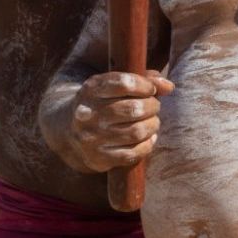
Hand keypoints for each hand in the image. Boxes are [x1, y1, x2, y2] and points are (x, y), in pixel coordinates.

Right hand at [47, 71, 171, 172]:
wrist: (68, 131)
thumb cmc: (103, 102)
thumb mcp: (115, 85)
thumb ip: (145, 79)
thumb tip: (169, 87)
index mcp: (91, 90)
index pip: (124, 83)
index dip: (145, 85)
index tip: (151, 89)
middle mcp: (88, 113)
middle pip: (133, 109)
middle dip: (152, 106)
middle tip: (154, 107)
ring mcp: (91, 138)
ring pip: (136, 132)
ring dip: (153, 126)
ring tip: (153, 122)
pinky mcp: (97, 158)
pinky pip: (132, 154)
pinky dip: (147, 145)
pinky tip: (149, 138)